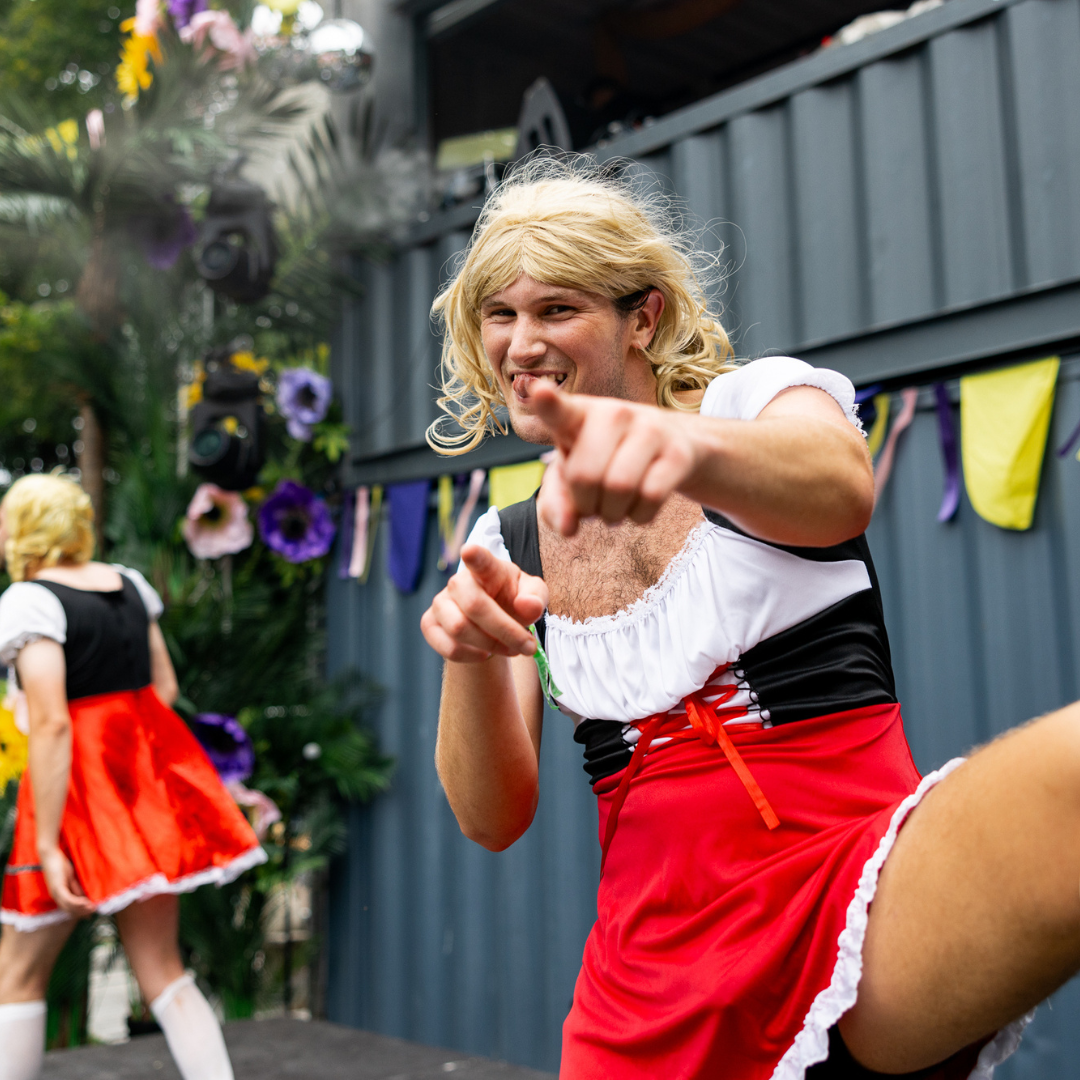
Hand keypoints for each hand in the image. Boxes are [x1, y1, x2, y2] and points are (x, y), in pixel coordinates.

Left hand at [39, 847, 94, 917]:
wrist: (50, 855)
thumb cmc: (59, 864)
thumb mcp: (70, 877)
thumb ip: (76, 887)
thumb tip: (84, 896)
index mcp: (57, 894)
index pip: (68, 908)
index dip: (79, 912)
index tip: (90, 914)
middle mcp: (55, 896)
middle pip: (69, 910)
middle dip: (81, 913)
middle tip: (93, 913)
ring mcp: (55, 892)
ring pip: (68, 906)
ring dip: (81, 909)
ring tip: (92, 908)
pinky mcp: (57, 887)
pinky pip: (68, 899)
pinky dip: (77, 902)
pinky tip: (86, 902)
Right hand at [422, 545, 548, 662]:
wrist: (491, 624)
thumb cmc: (513, 603)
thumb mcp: (533, 598)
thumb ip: (536, 598)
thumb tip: (528, 606)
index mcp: (488, 569)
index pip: (480, 560)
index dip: (474, 555)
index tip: (469, 551)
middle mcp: (459, 582)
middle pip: (474, 605)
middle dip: (505, 631)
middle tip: (527, 646)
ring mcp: (440, 602)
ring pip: (459, 629)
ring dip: (491, 646)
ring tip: (508, 648)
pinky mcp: (429, 624)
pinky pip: (448, 647)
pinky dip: (472, 657)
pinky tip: (485, 652)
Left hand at [530, 380, 697, 535]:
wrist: (673, 446)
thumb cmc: (608, 461)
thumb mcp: (573, 479)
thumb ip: (556, 504)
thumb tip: (568, 528)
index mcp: (578, 415)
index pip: (559, 410)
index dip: (548, 403)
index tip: (539, 392)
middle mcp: (613, 413)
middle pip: (585, 475)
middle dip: (585, 504)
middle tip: (592, 504)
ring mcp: (649, 428)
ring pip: (619, 487)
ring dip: (613, 513)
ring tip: (614, 507)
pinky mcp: (677, 452)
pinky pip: (651, 497)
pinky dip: (639, 516)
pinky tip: (639, 507)